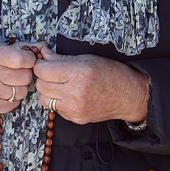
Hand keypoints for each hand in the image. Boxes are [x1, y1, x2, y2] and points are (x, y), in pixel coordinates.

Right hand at [0, 43, 38, 115]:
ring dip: (19, 87)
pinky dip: (12, 99)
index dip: (29, 60)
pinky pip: (13, 104)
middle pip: (25, 77)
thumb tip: (39, 48)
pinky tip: (3, 92)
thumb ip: (14, 49)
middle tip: (15, 73)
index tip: (26, 61)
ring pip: (22, 92)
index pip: (23, 59)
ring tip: (7, 83)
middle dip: (24, 74)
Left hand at [31, 49, 149, 124]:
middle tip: (52, 73)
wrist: (128, 96)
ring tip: (59, 85)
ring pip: (44, 99)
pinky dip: (58, 101)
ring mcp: (75, 108)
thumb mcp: (87, 59)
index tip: (45, 63)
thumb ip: (61, 58)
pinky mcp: (76, 118)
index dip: (41, 65)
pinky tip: (69, 95)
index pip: (43, 70)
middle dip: (43, 78)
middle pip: (41, 85)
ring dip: (48, 91)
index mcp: (79, 73)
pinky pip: (55, 109)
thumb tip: (42, 52)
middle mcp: (76, 92)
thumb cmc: (110, 73)